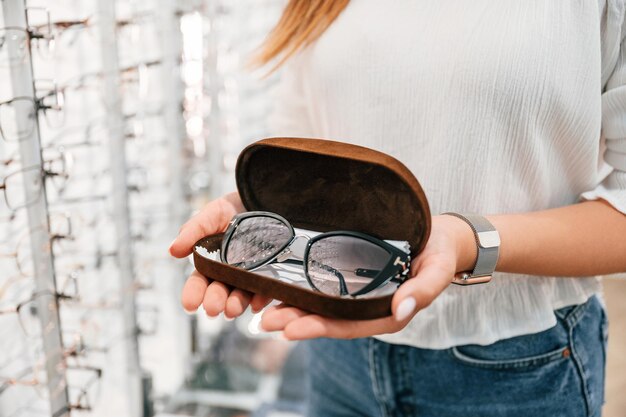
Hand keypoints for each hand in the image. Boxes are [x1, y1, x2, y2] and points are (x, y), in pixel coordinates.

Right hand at [169, 192, 272, 317]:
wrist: (260, 201)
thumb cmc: (230, 210)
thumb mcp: (210, 216)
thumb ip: (192, 231)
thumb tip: (172, 250)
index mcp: (210, 264)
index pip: (199, 283)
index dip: (193, 294)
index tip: (190, 305)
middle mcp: (228, 275)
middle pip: (219, 293)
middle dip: (214, 301)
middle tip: (212, 309)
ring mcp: (249, 277)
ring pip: (240, 296)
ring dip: (235, 305)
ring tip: (232, 310)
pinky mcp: (270, 276)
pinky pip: (265, 291)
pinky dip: (261, 299)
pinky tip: (257, 303)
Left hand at [260, 215, 475, 339]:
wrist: (440, 236)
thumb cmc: (439, 252)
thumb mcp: (438, 269)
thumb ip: (424, 290)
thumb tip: (401, 309)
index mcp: (386, 313)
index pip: (347, 325)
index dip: (318, 328)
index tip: (290, 329)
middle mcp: (368, 307)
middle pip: (327, 318)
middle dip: (295, 321)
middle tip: (264, 321)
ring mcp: (357, 292)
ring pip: (321, 305)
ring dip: (293, 308)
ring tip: (262, 309)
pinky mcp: (351, 277)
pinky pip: (324, 287)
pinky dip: (301, 288)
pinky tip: (279, 287)